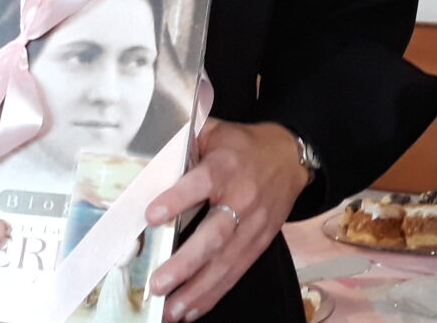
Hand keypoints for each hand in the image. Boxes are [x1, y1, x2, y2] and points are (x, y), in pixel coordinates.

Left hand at [142, 119, 312, 320]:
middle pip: (215, 235)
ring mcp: (254, 224)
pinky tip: (191, 310)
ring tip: (171, 310)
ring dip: (198, 289)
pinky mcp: (261, 242)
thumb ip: (185, 142)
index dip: (177, 199)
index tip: (151, 216)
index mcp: (226, 166)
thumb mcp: (215, 131)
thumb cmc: (241, 146)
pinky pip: (237, 271)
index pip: (201, 183)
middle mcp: (242, 198)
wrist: (289, 156)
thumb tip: (146, 155)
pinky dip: (214, 293)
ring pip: (226, 262)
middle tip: (158, 283)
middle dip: (186, 262)